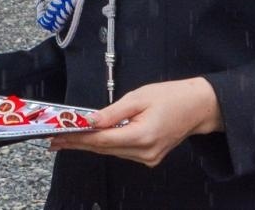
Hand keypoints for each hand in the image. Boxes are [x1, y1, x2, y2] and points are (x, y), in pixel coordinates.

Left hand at [49, 77, 222, 166]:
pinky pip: (122, 151)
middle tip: (55, 140)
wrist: (199, 107)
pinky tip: (94, 138)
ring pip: (112, 151)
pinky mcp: (150, 157)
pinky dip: (107, 144)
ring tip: (69, 138)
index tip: (59, 136)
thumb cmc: (172, 97)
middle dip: (79, 143)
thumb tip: (89, 121)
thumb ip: (112, 112)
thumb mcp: (139, 97)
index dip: (78, 138)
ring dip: (91, 144)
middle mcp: (145, 152)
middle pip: (104, 149)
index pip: (102, 140)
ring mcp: (148, 158)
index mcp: (143, 136)